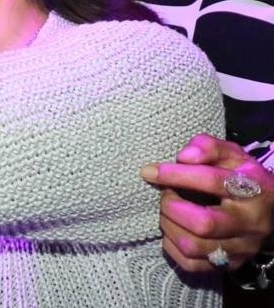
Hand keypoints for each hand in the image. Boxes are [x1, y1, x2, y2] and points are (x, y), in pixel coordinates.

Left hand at [141, 133, 273, 270]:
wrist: (269, 209)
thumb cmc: (241, 177)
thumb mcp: (230, 154)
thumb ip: (207, 147)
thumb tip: (183, 157)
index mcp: (252, 190)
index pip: (211, 181)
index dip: (175, 175)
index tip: (149, 171)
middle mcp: (250, 223)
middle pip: (203, 223)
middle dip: (172, 207)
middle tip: (165, 195)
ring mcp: (242, 248)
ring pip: (193, 247)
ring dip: (168, 226)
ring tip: (168, 212)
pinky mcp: (229, 264)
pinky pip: (192, 264)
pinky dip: (172, 247)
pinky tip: (172, 230)